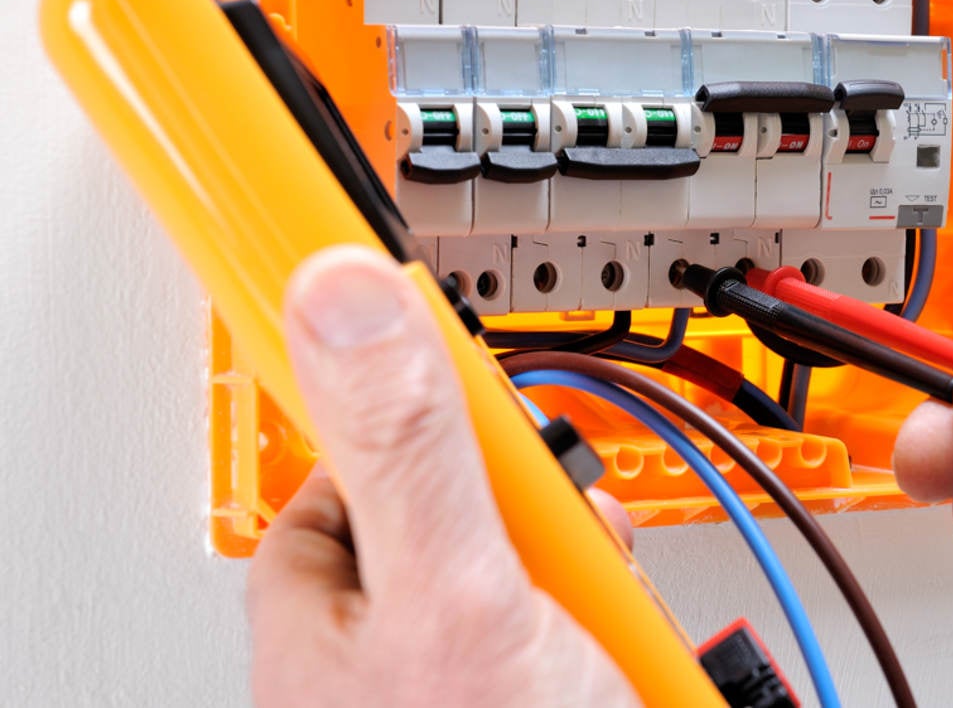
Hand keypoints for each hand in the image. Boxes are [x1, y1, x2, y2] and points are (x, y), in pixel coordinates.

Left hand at [245, 246, 637, 706]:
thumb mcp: (455, 593)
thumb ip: (409, 446)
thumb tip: (340, 294)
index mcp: (322, 609)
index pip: (343, 447)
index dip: (398, 384)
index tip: (407, 296)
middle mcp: (378, 632)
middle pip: (449, 486)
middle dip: (524, 487)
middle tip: (556, 508)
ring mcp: (450, 657)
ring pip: (515, 542)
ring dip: (578, 551)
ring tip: (602, 592)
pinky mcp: (521, 679)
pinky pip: (560, 599)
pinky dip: (603, 599)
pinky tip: (619, 626)